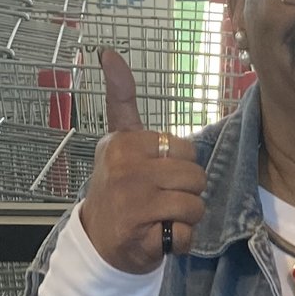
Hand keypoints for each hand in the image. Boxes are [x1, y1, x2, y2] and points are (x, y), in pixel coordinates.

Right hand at [78, 49, 208, 273]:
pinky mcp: (140, 236)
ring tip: (160, 217)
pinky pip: (186, 233)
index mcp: (124, 144)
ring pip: (195, 205)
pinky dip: (180, 240)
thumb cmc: (117, 188)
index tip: (154, 174)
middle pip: (195, 177)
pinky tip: (159, 237)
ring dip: (185, 217)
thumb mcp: (118, 140)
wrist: (98, 243)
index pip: (186, 151)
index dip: (179, 166)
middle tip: (160, 199)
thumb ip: (121, 99)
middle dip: (186, 192)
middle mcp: (125, 170)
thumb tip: (109, 52)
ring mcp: (132, 204)